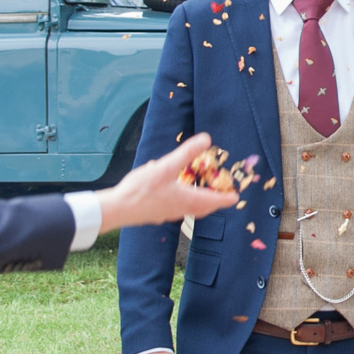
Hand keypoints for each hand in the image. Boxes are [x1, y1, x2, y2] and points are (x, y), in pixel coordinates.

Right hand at [98, 136, 245, 234]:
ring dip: (198, 202)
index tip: (235, 198)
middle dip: (213, 202)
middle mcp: (180, 210)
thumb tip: (207, 139)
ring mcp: (167, 214)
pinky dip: (182, 202)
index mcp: (187, 200)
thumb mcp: (166, 166)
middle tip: (221, 196)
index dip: (225, 199)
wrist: (117, 209)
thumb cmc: (141, 190)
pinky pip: (176, 208)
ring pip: (189, 209)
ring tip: (199, 193)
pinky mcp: (156, 214)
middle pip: (202, 208)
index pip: (213, 201)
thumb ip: (187, 153)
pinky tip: (171, 191)